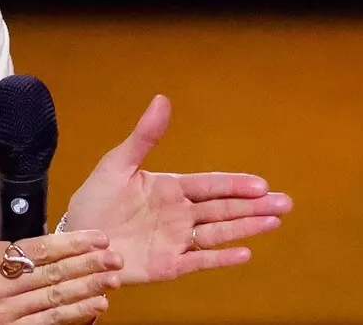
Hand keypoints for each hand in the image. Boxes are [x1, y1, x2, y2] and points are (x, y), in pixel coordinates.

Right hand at [0, 230, 121, 324]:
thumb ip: (4, 244)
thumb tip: (38, 230)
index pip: (39, 247)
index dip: (73, 242)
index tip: (98, 237)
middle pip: (52, 272)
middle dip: (88, 263)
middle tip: (116, 257)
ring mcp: (3, 313)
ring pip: (55, 297)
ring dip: (88, 288)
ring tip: (113, 279)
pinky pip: (49, 323)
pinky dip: (75, 314)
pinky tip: (95, 306)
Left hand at [62, 95, 291, 284]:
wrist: (77, 237)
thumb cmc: (95, 198)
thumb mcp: (118, 163)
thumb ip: (144, 135)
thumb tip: (162, 99)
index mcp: (170, 188)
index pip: (210, 185)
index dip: (235, 185)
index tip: (261, 184)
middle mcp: (179, 214)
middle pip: (222, 209)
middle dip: (254, 207)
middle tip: (285, 203)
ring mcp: (176, 240)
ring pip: (218, 233)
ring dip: (246, 228)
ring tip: (273, 222)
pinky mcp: (168, 265)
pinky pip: (199, 261)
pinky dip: (221, 258)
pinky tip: (245, 253)